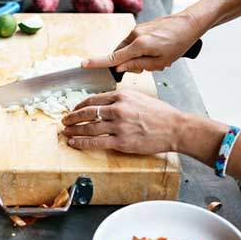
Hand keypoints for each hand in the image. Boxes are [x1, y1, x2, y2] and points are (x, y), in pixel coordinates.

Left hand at [61, 89, 185, 153]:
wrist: (175, 128)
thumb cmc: (160, 113)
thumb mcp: (139, 97)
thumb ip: (121, 99)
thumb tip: (104, 103)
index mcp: (121, 95)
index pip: (93, 100)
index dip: (79, 106)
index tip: (73, 110)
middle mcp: (118, 109)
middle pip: (87, 113)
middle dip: (72, 118)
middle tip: (65, 121)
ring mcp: (119, 126)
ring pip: (89, 128)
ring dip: (74, 131)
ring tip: (66, 133)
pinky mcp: (121, 142)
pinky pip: (96, 142)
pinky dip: (82, 143)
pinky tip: (75, 143)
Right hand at [82, 12, 201, 72]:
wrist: (189, 23)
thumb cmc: (178, 44)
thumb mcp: (160, 62)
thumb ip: (137, 66)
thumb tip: (119, 68)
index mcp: (138, 45)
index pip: (113, 57)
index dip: (97, 62)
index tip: (84, 64)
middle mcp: (134, 35)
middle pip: (119, 54)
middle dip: (128, 64)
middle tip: (147, 67)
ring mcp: (136, 29)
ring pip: (126, 48)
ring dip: (134, 56)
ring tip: (156, 57)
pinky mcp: (140, 26)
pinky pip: (133, 42)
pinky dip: (139, 49)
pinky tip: (155, 49)